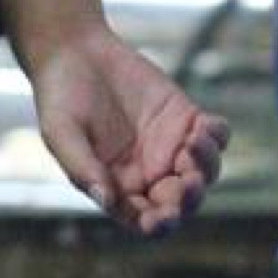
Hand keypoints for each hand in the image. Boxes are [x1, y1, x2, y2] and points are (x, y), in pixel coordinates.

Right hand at [27, 26, 229, 234]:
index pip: (145, 219)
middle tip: (188, 180)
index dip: (158, 225)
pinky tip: (204, 124)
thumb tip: (107, 200)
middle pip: (182, 201)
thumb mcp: (60, 134)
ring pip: (205, 171)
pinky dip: (218, 135)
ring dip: (207, 165)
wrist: (73, 53)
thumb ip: (82, 168)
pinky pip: (214, 135)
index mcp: (119, 188)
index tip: (163, 217)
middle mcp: (149, 174)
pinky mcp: (184, 117)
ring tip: (195, 142)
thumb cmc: (59, 98)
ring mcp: (170, 146)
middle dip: (190, 197)